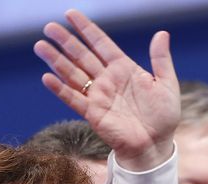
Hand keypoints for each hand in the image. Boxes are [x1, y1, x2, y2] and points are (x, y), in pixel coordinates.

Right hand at [34, 10, 179, 170]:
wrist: (156, 145)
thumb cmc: (163, 117)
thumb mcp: (166, 84)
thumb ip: (161, 59)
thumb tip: (162, 32)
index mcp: (124, 69)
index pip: (101, 44)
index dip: (86, 29)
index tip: (70, 14)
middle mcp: (108, 80)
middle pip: (82, 56)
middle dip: (66, 41)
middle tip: (49, 27)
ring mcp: (99, 96)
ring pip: (73, 74)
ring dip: (57, 60)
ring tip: (41, 45)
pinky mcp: (93, 113)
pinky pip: (73, 98)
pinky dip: (60, 89)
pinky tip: (47, 77)